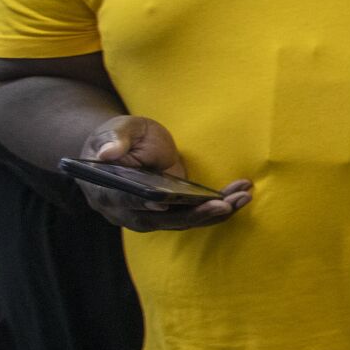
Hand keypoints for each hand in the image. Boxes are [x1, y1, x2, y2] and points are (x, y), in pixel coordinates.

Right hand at [76, 116, 250, 231]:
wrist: (128, 146)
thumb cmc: (120, 136)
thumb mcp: (117, 129)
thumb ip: (114, 139)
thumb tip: (107, 153)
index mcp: (106, 191)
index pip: (126, 200)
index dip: (145, 203)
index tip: (165, 202)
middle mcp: (128, 211)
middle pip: (162, 219)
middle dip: (196, 214)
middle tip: (224, 206)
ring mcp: (151, 215)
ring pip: (183, 220)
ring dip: (215, 212)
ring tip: (242, 198)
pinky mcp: (172, 210)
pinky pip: (195, 213)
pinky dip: (219, 206)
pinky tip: (240, 195)